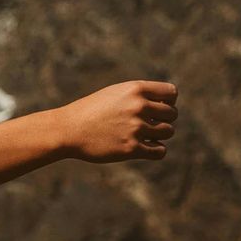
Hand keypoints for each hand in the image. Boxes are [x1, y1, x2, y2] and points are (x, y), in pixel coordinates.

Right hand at [63, 79, 178, 164]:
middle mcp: (138, 106)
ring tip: (144, 135)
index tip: (157, 108)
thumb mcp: (115, 93)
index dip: (168, 101)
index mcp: (135, 89)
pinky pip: (160, 151)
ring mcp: (136, 128)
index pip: (172, 93)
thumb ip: (140, 96)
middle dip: (164, 119)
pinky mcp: (131, 148)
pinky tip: (144, 147)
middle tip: (148, 124)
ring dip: (159, 135)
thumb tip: (168, 106)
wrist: (68, 130)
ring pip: (168, 132)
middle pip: (172, 114)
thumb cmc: (91, 111)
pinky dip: (156, 150)